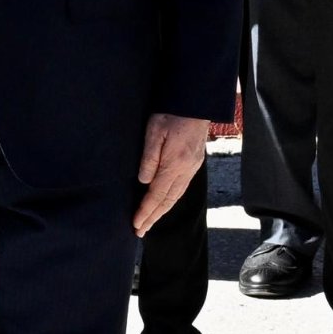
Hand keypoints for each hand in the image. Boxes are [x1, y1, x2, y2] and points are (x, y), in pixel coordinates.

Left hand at [133, 114, 213, 234]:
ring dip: (162, 211)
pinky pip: (181, 189)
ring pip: (176, 197)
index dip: (146, 210)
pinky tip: (163, 204)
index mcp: (175, 163)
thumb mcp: (154, 131)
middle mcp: (187, 170)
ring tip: (149, 222)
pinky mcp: (194, 164)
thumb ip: (148, 157)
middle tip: (140, 231)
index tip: (136, 224)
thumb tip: (143, 181)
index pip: (157, 194)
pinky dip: (170, 201)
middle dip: (153, 217)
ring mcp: (192, 168)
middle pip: (168, 201)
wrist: (197, 103)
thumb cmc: (172, 113)